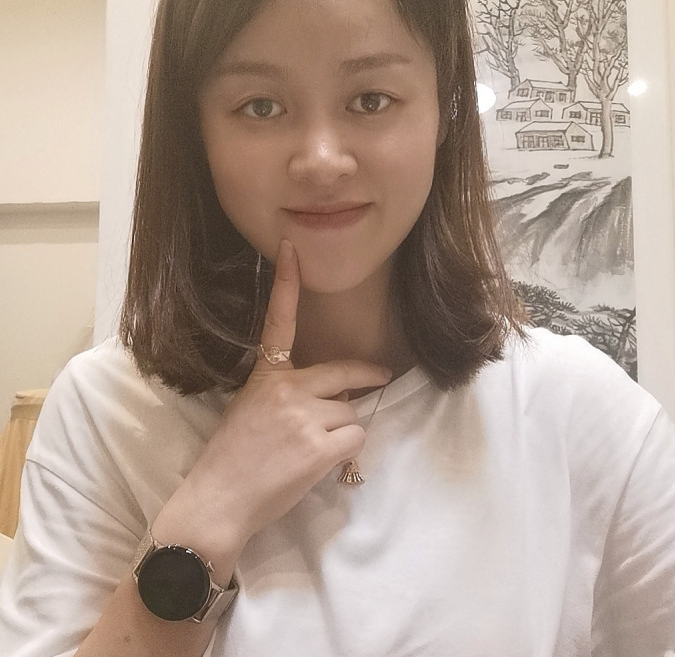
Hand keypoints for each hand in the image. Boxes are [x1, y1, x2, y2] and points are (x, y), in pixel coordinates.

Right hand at [153, 240, 390, 574]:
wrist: (218, 502)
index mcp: (265, 375)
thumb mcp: (250, 411)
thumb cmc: (230, 459)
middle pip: (344, 372)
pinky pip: (355, 438)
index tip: (293, 249)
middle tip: (380, 376)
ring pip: (351, 411)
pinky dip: (348, 452)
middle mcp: (287, 388)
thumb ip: (287, 394)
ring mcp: (305, 416)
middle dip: (364, 376)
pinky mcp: (320, 446)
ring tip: (312, 451)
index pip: (278, 321)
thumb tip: (335, 393)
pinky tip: (322, 465)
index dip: (286, 282)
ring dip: (343, 430)